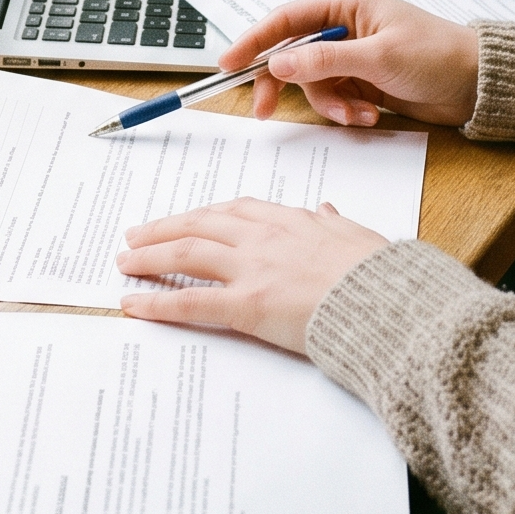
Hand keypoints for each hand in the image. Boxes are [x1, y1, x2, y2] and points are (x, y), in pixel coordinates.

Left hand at [118, 198, 386, 353]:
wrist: (388, 303)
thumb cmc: (380, 275)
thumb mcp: (357, 236)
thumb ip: (334, 223)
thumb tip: (326, 209)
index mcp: (291, 220)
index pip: (235, 211)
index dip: (204, 216)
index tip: (186, 220)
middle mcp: (264, 238)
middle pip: (200, 225)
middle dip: (164, 229)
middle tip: (136, 236)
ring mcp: (252, 269)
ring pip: (187, 253)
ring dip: (150, 256)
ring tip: (126, 262)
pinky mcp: (246, 305)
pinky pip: (190, 301)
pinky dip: (157, 301)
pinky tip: (134, 303)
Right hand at [220, 0, 479, 129]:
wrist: (478, 85)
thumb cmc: (436, 56)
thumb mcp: (378, 58)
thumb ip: (325, 62)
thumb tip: (278, 65)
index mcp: (346, 4)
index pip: (286, 19)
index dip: (253, 41)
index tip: (227, 64)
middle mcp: (344, 27)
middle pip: (291, 56)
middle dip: (283, 84)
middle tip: (265, 111)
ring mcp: (353, 57)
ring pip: (314, 85)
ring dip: (331, 105)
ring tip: (360, 114)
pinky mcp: (363, 83)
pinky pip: (335, 100)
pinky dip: (348, 112)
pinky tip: (372, 116)